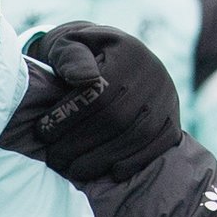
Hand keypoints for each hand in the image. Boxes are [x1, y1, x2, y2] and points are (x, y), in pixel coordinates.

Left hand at [8, 22, 179, 183]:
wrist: (112, 55)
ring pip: (138, 134)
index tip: (42, 133)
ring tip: (74, 171)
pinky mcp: (174, 117)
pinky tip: (113, 172)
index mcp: (127, 52)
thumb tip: (84, 78)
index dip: (67, 117)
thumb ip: (69, 57)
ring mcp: (167, 96)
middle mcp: (153, 73)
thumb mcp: (68, 43)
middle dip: (80, 144)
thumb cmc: (80, 54)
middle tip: (55, 160)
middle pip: (116, 118)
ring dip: (104, 158)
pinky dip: (137, 160)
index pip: (97, 93)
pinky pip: (160, 143)